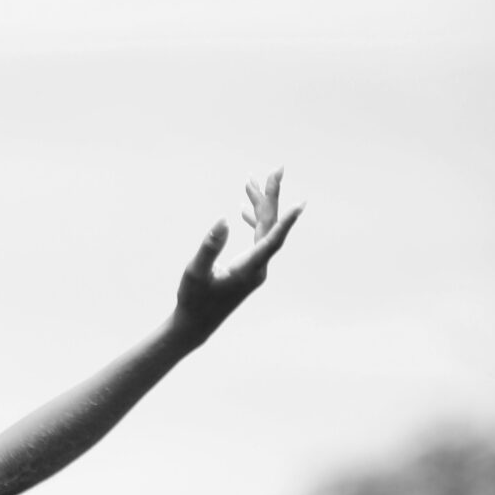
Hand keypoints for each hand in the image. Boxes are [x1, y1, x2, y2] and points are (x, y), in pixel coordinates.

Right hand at [173, 170, 302, 340]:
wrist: (194, 325)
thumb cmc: (192, 300)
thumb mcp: (195, 272)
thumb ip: (210, 245)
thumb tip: (223, 219)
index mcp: (248, 269)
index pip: (272, 239)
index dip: (286, 220)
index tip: (302, 203)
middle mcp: (258, 268)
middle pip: (271, 227)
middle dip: (271, 197)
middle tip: (277, 169)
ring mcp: (256, 269)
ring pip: (264, 231)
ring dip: (259, 206)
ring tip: (251, 181)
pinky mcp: (250, 269)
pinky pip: (258, 239)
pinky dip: (252, 222)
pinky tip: (242, 210)